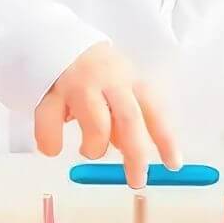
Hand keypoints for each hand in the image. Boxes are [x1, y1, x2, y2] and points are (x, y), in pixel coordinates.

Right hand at [34, 41, 181, 187]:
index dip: (166, 140)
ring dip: (95, 148)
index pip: (155, 111)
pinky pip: (50, 125)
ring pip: (95, 125)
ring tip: (89, 150)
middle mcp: (107, 80)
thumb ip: (127, 119)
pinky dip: (52, 143)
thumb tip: (133, 156)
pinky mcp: (49, 92)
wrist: (59, 42)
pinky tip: (55, 147)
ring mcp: (78, 84)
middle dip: (136, 156)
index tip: (174, 166)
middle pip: (129, 120)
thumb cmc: (99, 75)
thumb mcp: (122, 88)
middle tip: (136, 181)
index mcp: (131, 79)